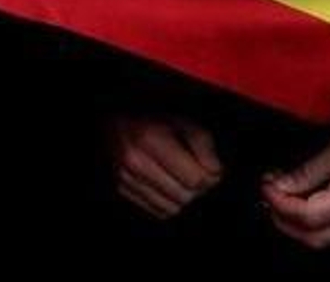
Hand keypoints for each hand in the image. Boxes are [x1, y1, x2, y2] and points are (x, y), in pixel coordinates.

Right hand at [107, 114, 222, 218]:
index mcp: (150, 139)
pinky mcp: (123, 189)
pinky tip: (170, 185)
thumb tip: (215, 172)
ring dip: (184, 197)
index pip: (195, 178)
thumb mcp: (181, 120)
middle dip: (198, 187)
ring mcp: (127, 178)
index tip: (211, 167)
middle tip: (199, 172)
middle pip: (185, 196)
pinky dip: (169, 203)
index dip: (210, 174)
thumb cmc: (151, 117)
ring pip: (172, 208)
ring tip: (183, 178)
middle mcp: (136, 162)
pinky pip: (158, 211)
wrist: (114, 120)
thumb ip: (203, 143)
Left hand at [261, 111, 329, 247]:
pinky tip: (299, 193)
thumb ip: (311, 168)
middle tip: (267, 192)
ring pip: (322, 235)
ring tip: (279, 190)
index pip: (309, 217)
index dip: (281, 204)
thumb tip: (280, 186)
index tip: (265, 185)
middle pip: (314, 237)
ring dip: (294, 219)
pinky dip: (309, 216)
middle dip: (283, 220)